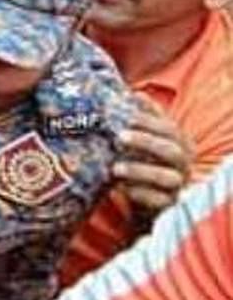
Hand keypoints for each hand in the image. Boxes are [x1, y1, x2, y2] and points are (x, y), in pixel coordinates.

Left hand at [113, 96, 193, 213]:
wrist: (147, 199)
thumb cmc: (146, 162)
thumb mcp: (148, 138)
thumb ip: (146, 118)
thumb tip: (135, 94)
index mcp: (180, 143)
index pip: (169, 129)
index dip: (149, 122)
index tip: (126, 118)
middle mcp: (184, 164)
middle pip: (171, 151)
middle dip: (146, 143)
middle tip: (119, 137)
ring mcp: (178, 185)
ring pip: (166, 178)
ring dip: (139, 171)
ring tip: (115, 168)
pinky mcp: (169, 205)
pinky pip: (158, 200)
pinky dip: (140, 193)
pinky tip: (122, 189)